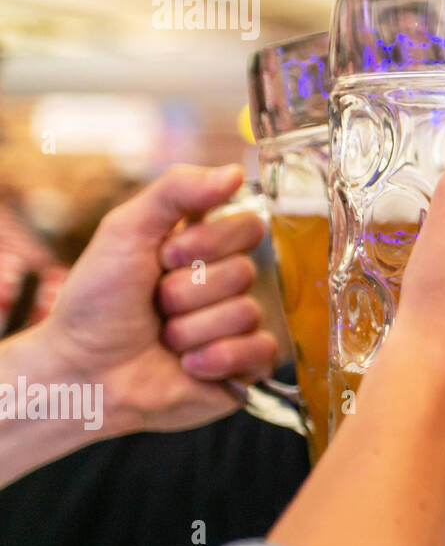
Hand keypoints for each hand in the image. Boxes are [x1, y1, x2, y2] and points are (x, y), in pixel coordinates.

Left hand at [42, 164, 277, 433]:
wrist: (82, 373)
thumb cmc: (95, 303)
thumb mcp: (125, 230)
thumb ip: (176, 190)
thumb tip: (236, 172)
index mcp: (206, 246)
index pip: (248, 226)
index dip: (209, 243)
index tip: (165, 257)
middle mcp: (226, 283)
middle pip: (245, 272)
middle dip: (188, 292)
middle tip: (156, 305)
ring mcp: (237, 325)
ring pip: (246, 313)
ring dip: (192, 329)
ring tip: (163, 339)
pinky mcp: (244, 366)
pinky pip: (261, 352)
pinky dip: (219, 358)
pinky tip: (188, 365)